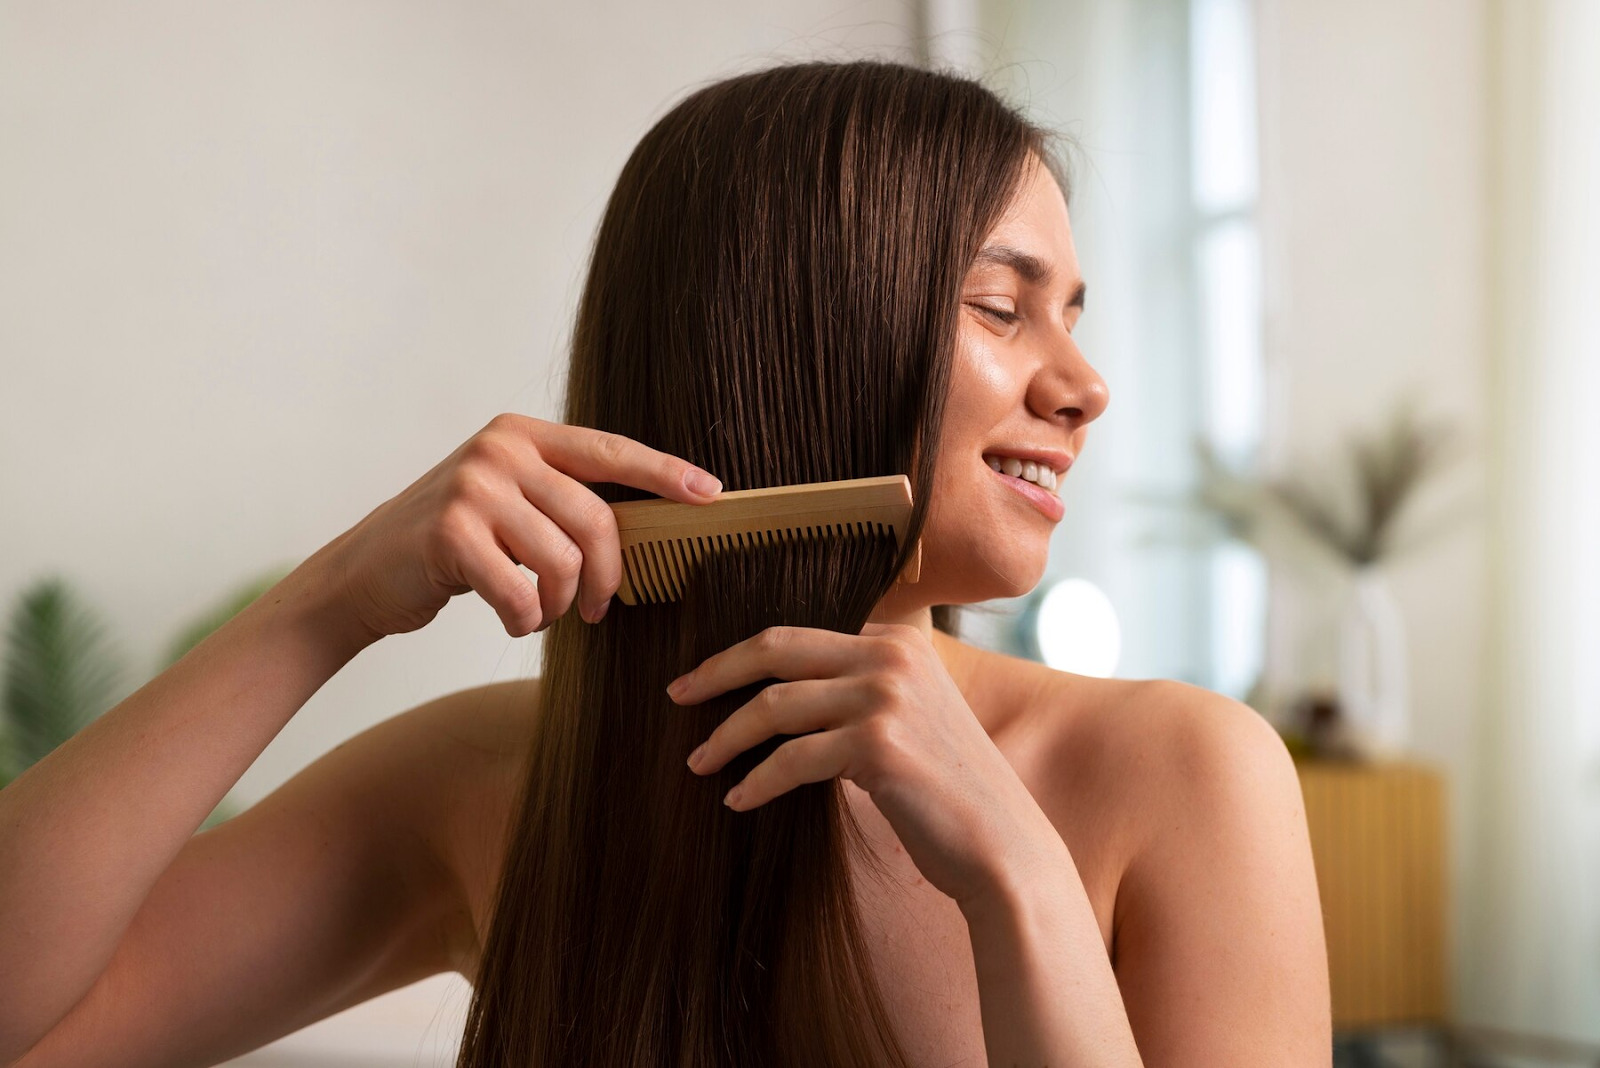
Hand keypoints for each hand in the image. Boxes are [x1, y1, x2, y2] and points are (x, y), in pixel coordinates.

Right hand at [316, 413, 722, 643]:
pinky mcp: (449, 533)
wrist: (367, 571)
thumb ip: (563, 498)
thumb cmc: (452, 542)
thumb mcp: (509, 500)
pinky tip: (511, 618)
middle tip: (597, 610)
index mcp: (523, 434)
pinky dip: (526, 620)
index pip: (610, 450)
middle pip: (595, 519)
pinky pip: (522, 593)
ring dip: (561, 605)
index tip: (711, 493)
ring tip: (542, 612)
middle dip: (608, 577)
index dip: (664, 472)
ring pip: (562, 561)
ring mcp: (472, 487)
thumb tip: (649, 524)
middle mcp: (500, 450)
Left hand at [669, 621, 1062, 909]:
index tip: (704, 677)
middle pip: (775, 649)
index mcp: (896, 641)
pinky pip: (791, 759)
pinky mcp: (877, 746)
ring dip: (726, 737)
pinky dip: (756, 781)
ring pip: (774, 707)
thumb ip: (860, 690)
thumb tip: (781, 691)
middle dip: (716, 672)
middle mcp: (890, 657)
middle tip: (675, 696)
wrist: (1000, 846)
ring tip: (699, 762)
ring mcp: (885, 698)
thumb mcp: (910, 716)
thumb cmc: (946, 790)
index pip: (797, 636)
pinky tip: (738, 799)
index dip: (741, 655)